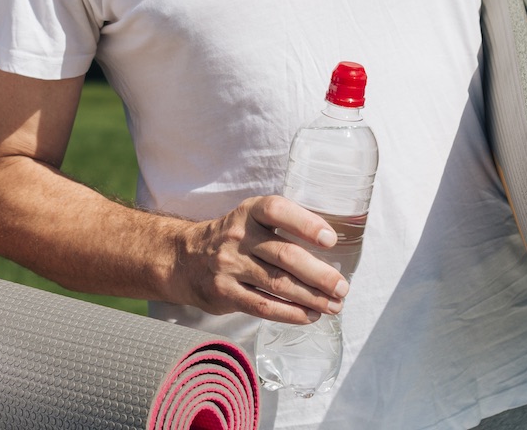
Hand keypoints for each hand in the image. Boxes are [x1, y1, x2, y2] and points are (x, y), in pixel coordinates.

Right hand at [169, 195, 348, 324]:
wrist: (183, 259)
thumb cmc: (231, 239)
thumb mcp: (250, 220)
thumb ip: (281, 228)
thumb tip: (331, 249)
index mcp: (249, 212)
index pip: (278, 211)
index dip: (306, 224)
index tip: (330, 239)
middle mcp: (238, 237)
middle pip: (285, 256)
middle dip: (319, 275)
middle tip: (342, 287)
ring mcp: (229, 266)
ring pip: (278, 284)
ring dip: (311, 298)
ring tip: (334, 306)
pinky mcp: (224, 293)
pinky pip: (262, 306)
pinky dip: (290, 313)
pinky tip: (309, 315)